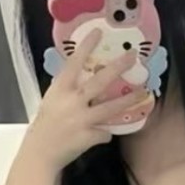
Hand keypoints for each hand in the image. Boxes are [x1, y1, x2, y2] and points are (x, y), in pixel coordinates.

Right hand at [22, 30, 150, 168]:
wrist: (40, 153)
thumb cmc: (46, 124)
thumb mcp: (52, 100)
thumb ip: (67, 89)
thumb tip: (83, 76)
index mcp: (60, 89)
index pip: (73, 63)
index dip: (86, 47)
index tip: (98, 32)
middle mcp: (71, 102)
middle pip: (99, 81)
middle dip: (117, 67)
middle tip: (132, 57)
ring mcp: (81, 119)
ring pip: (110, 107)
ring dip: (128, 100)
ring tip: (144, 93)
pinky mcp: (88, 136)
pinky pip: (105, 132)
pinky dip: (106, 132)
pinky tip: (104, 133)